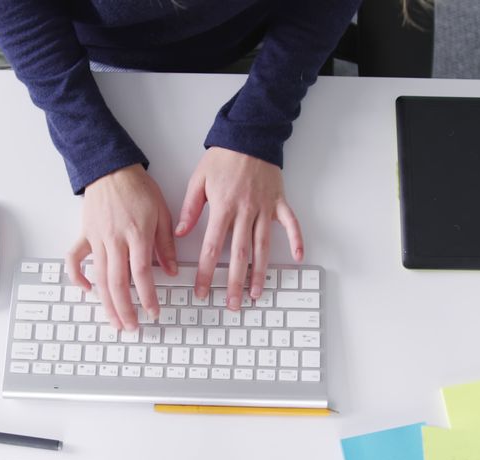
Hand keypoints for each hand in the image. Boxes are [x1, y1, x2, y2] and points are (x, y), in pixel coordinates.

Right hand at [67, 164, 177, 330]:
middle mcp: (115, 240)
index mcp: (137, 234)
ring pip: (99, 277)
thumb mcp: (162, 212)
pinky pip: (75, 259)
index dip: (148, 297)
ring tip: (114, 321)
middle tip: (132, 327)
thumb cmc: (138, 188)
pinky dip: (78, 276)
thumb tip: (172, 271)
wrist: (110, 168)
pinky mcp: (84, 235)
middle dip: (125, 309)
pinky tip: (87, 290)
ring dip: (106, 303)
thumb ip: (165, 244)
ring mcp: (97, 239)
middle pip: (118, 283)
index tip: (153, 312)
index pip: (142, 274)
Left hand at [175, 147, 303, 310]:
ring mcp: (265, 209)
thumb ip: (190, 209)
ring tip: (256, 294)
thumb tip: (181, 233)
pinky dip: (296, 241)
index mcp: (223, 208)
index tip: (201, 291)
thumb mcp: (198, 180)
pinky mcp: (280, 202)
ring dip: (260, 273)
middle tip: (231, 305)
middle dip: (234, 283)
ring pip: (263, 247)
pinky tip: (298, 258)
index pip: (212, 248)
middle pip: (239, 255)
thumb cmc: (223, 157)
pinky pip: (290, 224)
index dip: (206, 272)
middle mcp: (245, 212)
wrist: (249, 135)